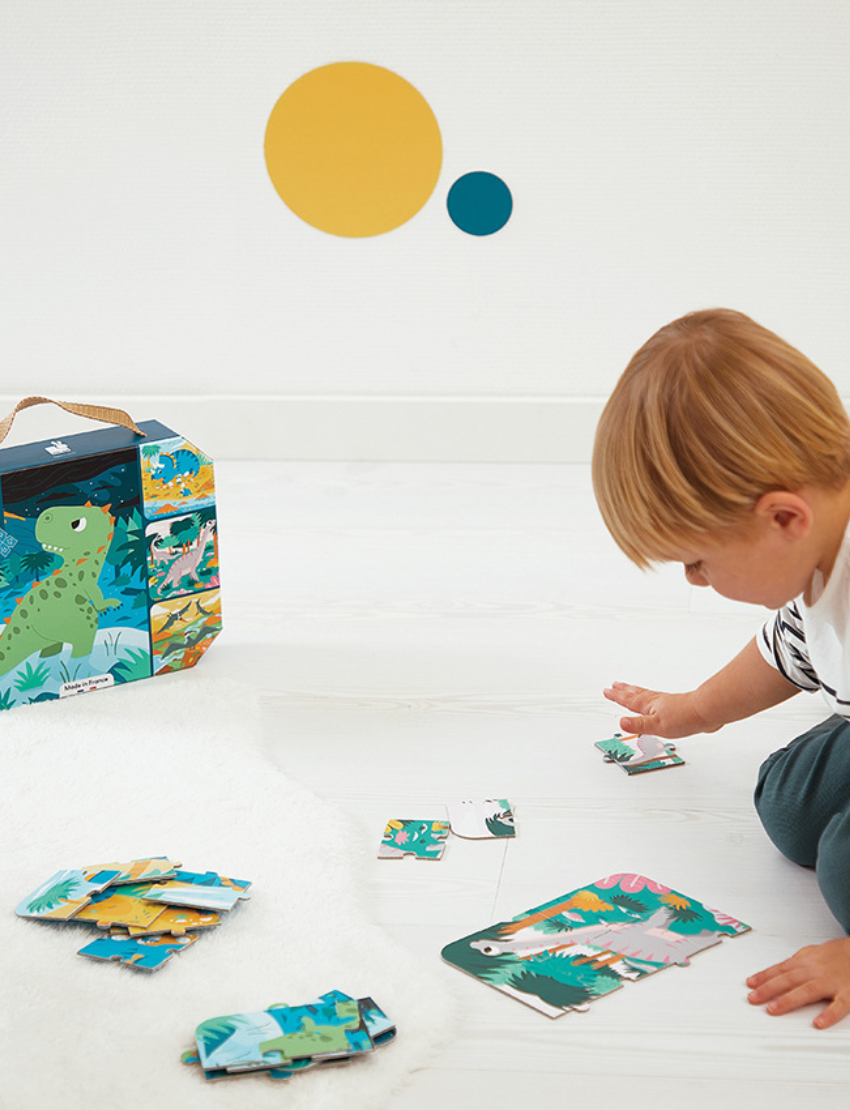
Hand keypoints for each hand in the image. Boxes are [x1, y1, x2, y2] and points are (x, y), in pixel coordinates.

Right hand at [602, 681, 718, 738]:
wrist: (705, 711)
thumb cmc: (684, 717)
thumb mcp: (657, 725)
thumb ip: (638, 725)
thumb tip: (621, 723)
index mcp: (649, 705)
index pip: (628, 700)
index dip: (617, 696)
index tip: (607, 690)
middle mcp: (656, 701)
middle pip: (636, 693)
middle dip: (624, 690)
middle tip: (615, 684)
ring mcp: (666, 702)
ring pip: (646, 694)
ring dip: (635, 691)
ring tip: (630, 688)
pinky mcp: (675, 706)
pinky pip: (657, 699)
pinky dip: (651, 697)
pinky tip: (656, 702)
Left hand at [747, 938, 849, 1028]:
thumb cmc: (838, 954)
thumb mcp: (815, 952)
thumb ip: (798, 960)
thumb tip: (782, 966)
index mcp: (806, 962)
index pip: (780, 969)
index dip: (764, 976)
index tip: (749, 984)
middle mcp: (815, 971)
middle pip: (788, 979)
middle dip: (768, 989)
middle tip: (753, 998)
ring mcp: (831, 982)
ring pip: (807, 991)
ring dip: (788, 1000)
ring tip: (773, 1009)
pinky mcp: (848, 993)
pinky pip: (838, 1005)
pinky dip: (829, 1014)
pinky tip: (818, 1023)